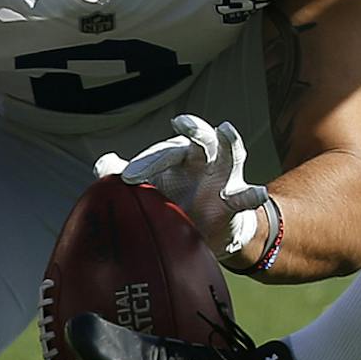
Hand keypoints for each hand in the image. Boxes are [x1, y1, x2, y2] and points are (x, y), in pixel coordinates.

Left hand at [95, 115, 268, 262]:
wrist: (202, 235)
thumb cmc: (173, 203)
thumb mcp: (149, 190)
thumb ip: (126, 177)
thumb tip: (103, 164)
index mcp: (180, 156)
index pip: (165, 151)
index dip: (146, 162)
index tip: (126, 179)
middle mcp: (204, 160)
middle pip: (200, 139)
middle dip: (191, 131)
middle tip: (179, 124)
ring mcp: (223, 178)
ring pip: (229, 153)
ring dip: (228, 141)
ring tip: (225, 129)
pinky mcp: (235, 201)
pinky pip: (246, 195)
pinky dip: (252, 194)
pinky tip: (258, 193)